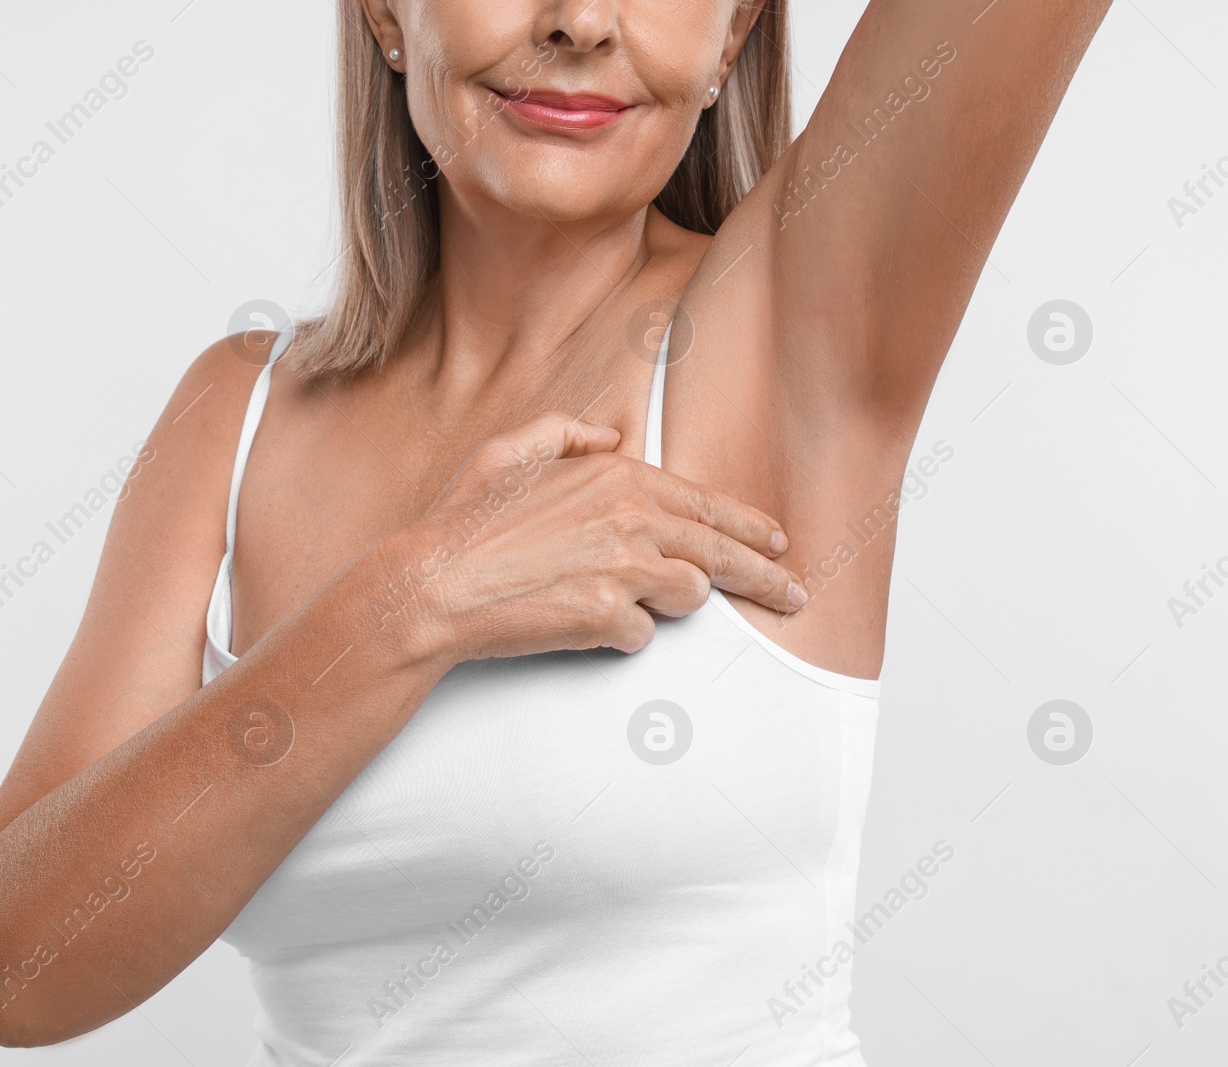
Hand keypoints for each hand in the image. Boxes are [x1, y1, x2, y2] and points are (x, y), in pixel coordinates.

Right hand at [387, 410, 807, 661]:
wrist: (432, 586)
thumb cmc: (464, 524)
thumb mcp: (508, 453)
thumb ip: (564, 433)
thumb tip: (606, 434)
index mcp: (615, 476)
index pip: (704, 504)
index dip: (746, 525)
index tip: (775, 541)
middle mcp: (630, 517)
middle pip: (722, 552)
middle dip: (766, 575)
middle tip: (794, 591)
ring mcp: (624, 568)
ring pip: (689, 596)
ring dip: (667, 604)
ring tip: (623, 601)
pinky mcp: (609, 617)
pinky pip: (641, 634)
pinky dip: (619, 634)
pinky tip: (582, 623)